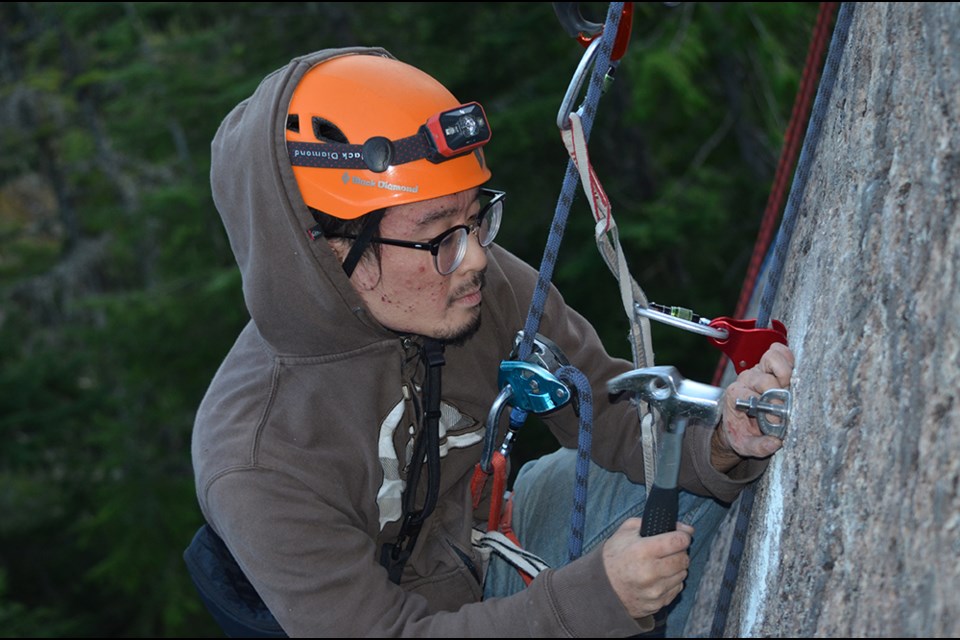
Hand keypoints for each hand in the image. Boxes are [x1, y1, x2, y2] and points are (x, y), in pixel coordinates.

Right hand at [602, 518, 692, 618]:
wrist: (600, 587)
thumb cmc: (615, 555)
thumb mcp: (627, 531)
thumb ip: (655, 523)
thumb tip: (687, 529)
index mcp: (642, 551)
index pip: (678, 541)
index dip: (683, 536)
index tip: (680, 536)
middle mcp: (650, 573)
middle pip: (683, 559)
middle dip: (680, 552)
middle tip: (670, 550)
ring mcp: (655, 591)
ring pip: (682, 574)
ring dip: (676, 568)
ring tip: (661, 564)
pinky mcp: (658, 604)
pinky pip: (676, 589)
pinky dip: (671, 582)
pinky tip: (658, 578)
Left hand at [719, 342, 794, 458]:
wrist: (737, 422)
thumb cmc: (742, 431)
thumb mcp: (745, 445)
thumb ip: (759, 446)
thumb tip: (775, 443)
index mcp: (736, 396)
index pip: (754, 396)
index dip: (769, 409)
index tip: (778, 422)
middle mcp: (746, 380)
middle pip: (766, 379)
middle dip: (780, 395)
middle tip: (786, 407)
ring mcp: (758, 370)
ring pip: (772, 357)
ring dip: (786, 371)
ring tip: (791, 386)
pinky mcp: (769, 365)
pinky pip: (778, 352)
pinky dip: (788, 358)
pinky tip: (794, 373)